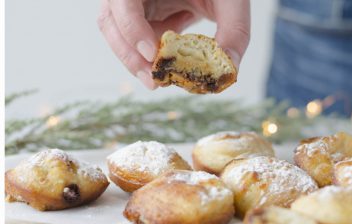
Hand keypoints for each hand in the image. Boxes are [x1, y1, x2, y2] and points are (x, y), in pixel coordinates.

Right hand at [98, 0, 249, 89]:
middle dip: (129, 55)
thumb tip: (230, 67)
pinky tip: (169, 60)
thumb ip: (235, 29)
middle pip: (111, 22)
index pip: (123, 1)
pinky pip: (135, 42)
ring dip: (137, 60)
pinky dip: (150, 57)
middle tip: (153, 81)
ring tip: (160, 80)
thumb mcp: (231, 0)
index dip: (131, 27)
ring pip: (118, 35)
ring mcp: (135, 6)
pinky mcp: (141, 19)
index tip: (152, 54)